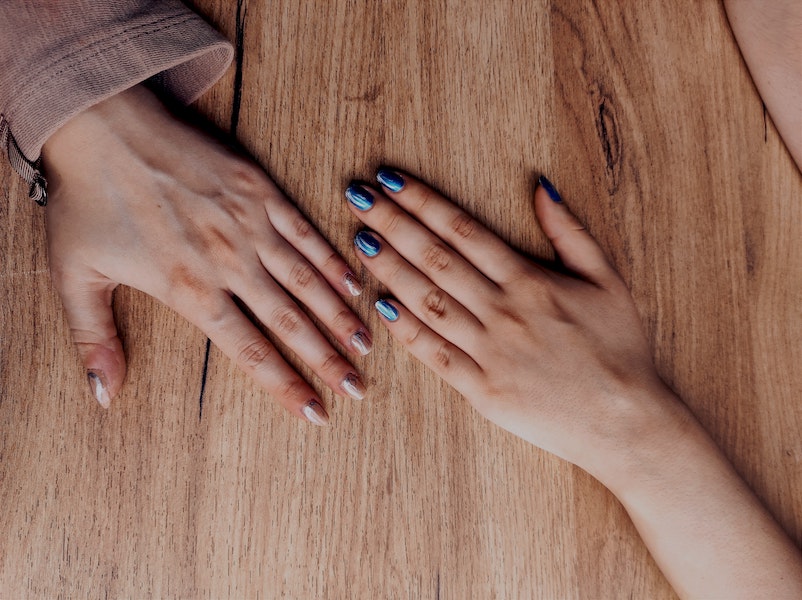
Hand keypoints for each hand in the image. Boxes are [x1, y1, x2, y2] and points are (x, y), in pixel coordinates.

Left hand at [42, 84, 369, 423]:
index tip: (315, 412)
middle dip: (328, 360)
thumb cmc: (85, 198)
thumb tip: (106, 395)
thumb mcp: (74, 275)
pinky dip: (331, 260)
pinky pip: (304, 231)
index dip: (285, 385)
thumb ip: (95, 340)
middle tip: (357, 387)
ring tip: (366, 344)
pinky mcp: (258, 189)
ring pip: (306, 281)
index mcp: (188, 289)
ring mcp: (249, 223)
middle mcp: (228, 262)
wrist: (101, 122)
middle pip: (289, 321)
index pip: (248, 350)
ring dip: (339, 316)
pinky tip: (353, 282)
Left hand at [345, 170, 688, 479]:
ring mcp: (489, 352)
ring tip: (357, 240)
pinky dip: (405, 330)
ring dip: (389, 268)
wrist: (626, 423)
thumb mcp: (608, 280)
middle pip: (435, 259)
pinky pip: (435, 354)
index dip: (423, 203)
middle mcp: (503, 311)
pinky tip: (378, 305)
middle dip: (391, 223)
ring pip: (428, 302)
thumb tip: (541, 186)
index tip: (391, 181)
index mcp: (530, 280)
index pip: (463, 231)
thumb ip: (570, 232)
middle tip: (357, 196)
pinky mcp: (481, 390)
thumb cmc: (621, 349)